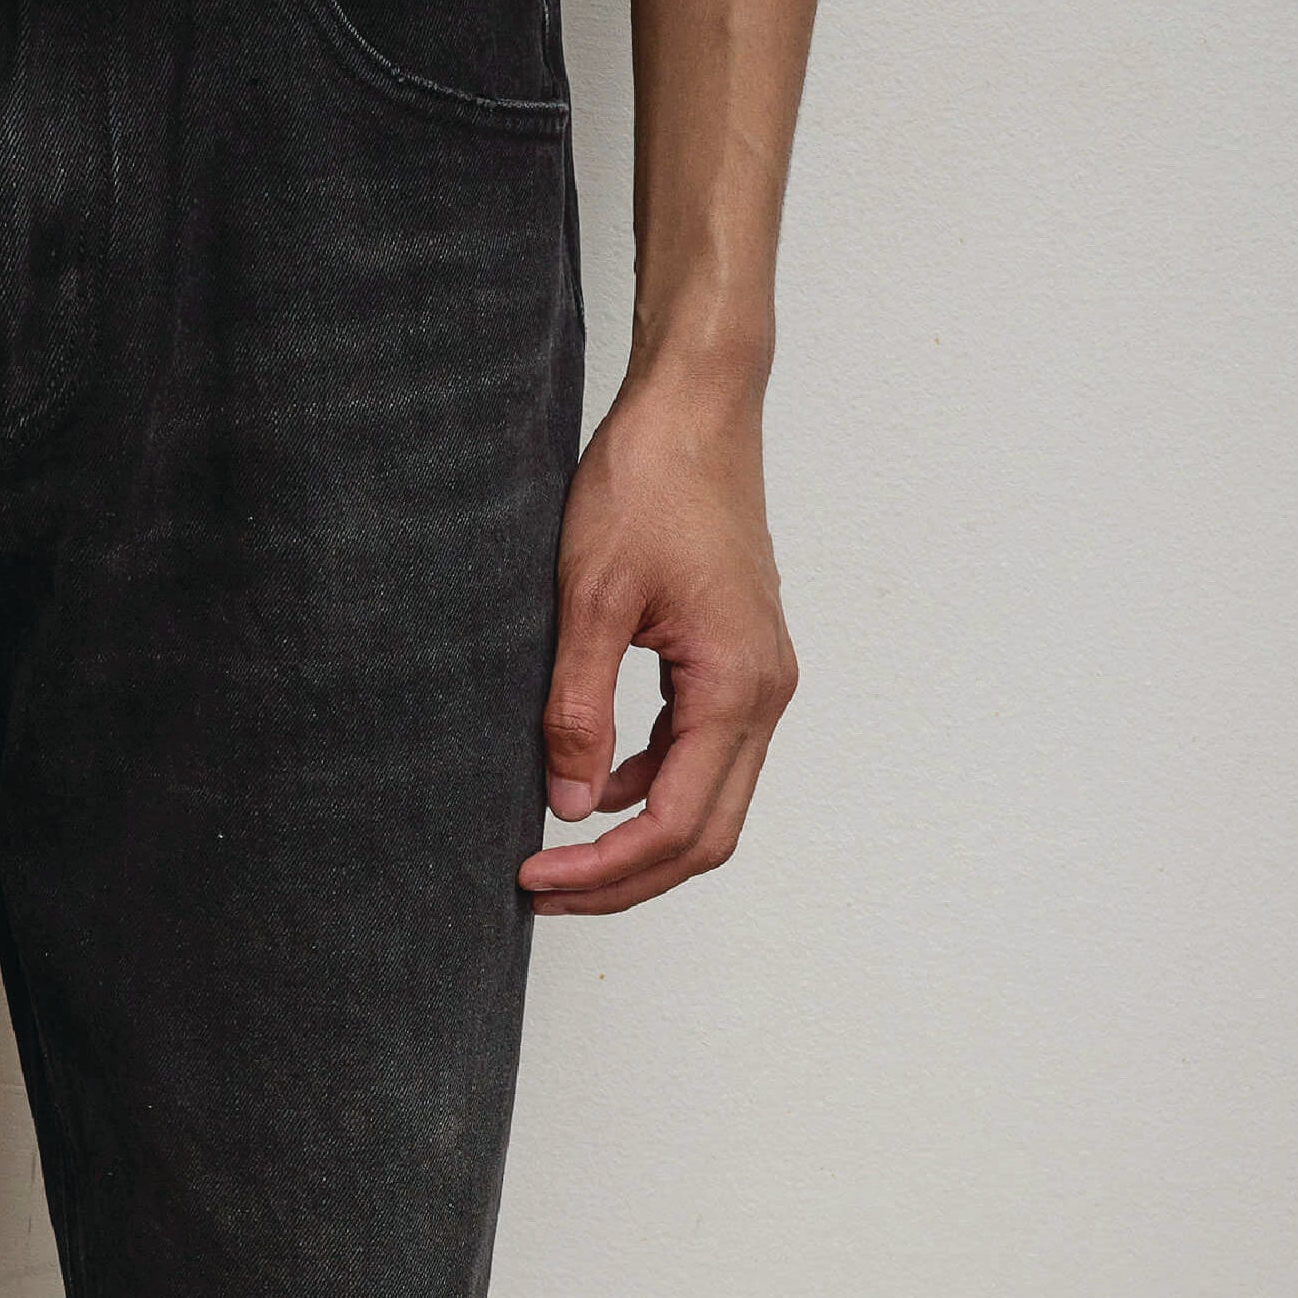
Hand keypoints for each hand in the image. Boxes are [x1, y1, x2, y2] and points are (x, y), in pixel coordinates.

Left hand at [521, 374, 798, 915]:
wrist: (696, 407)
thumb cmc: (649, 482)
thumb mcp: (591, 597)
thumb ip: (579, 708)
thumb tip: (570, 805)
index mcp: (736, 685)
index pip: (675, 824)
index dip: (603, 869)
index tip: (533, 873)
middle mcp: (764, 693)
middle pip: (704, 836)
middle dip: (624, 878)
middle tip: (540, 890)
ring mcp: (758, 679)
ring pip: (708, 803)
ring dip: (638, 842)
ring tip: (557, 854)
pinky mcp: (737, 662)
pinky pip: (701, 755)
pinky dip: (650, 789)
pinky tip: (594, 787)